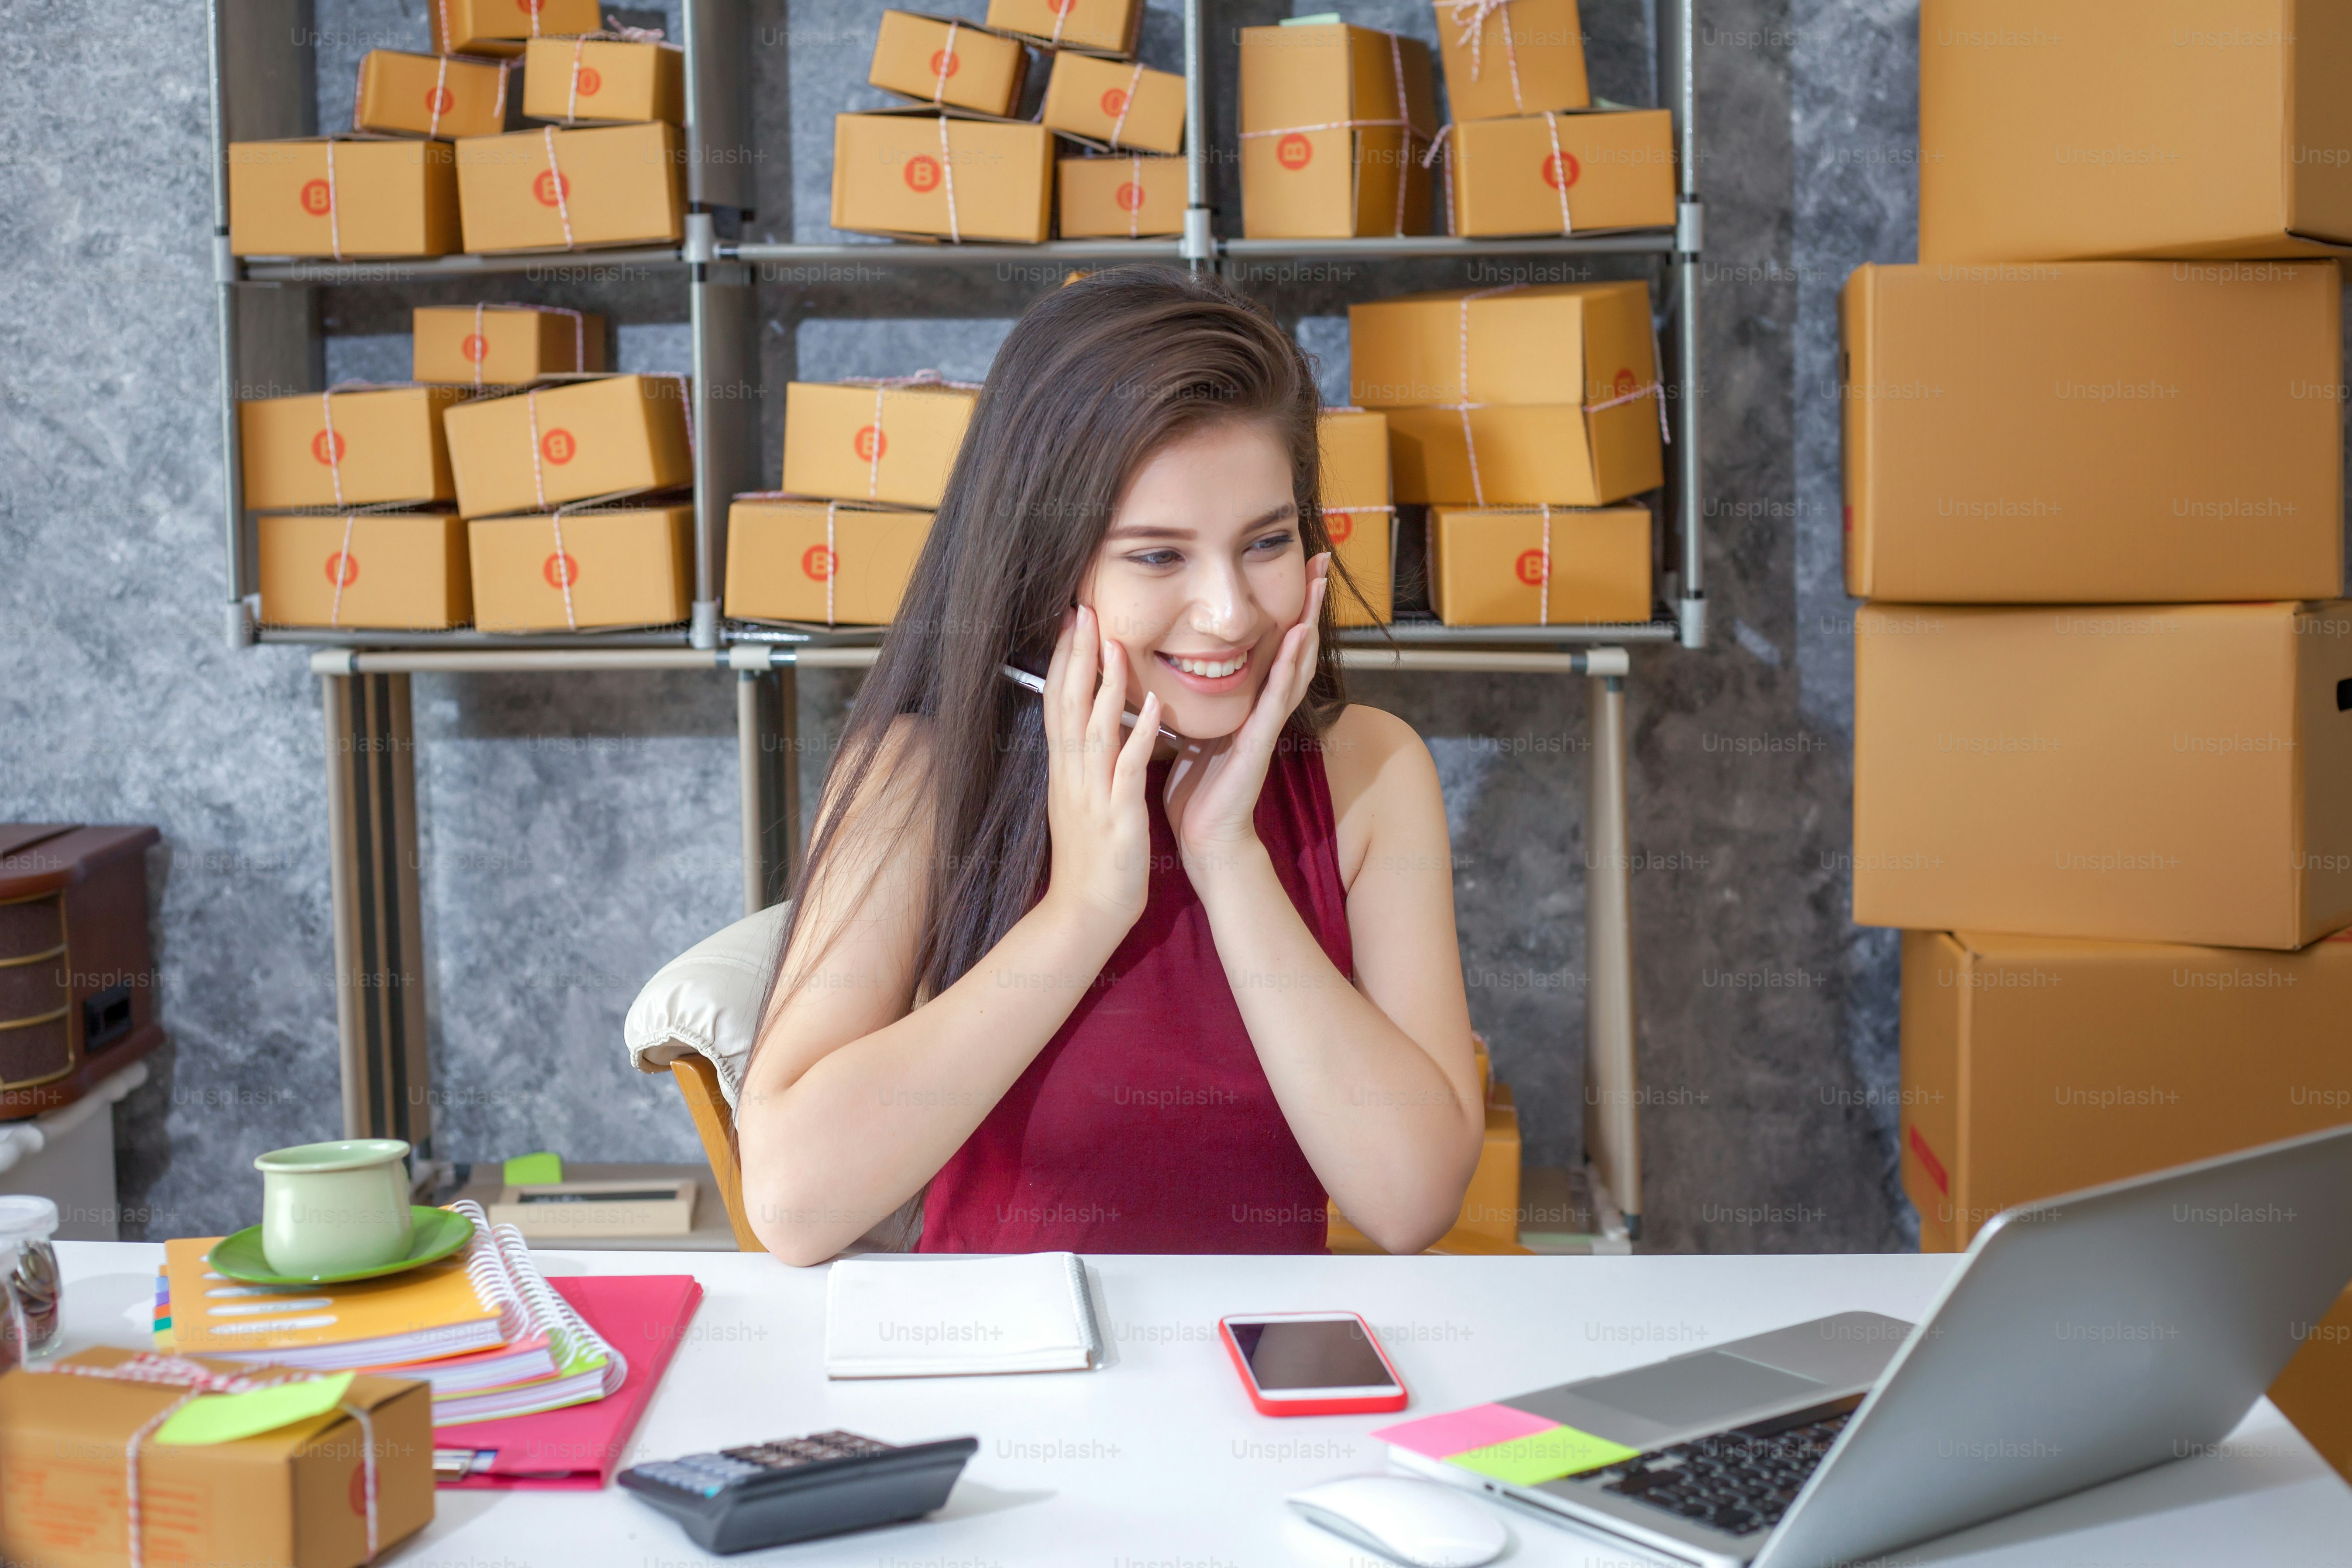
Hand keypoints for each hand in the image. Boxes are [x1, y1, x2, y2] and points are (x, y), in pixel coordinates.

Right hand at [1040, 605, 1161, 928]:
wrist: (1085, 913)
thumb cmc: (1090, 860)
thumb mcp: (1082, 802)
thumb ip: (1085, 764)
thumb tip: (1090, 728)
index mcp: (1066, 771)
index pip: (1058, 704)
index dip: (1064, 660)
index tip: (1071, 620)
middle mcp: (1073, 775)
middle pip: (1067, 704)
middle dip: (1075, 656)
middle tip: (1083, 609)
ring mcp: (1093, 794)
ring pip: (1093, 728)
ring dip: (1103, 685)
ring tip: (1113, 642)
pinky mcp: (1118, 816)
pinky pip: (1127, 769)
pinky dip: (1137, 735)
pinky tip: (1149, 706)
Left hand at [1164, 554, 1329, 878]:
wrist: (1204, 839)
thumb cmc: (1195, 788)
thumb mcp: (1192, 728)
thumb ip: (1193, 698)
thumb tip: (1173, 663)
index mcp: (1249, 703)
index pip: (1273, 645)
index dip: (1286, 607)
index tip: (1293, 566)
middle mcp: (1265, 708)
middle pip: (1295, 646)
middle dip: (1308, 603)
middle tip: (1321, 560)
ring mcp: (1267, 725)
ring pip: (1294, 665)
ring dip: (1307, 623)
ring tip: (1317, 585)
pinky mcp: (1259, 744)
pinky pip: (1277, 699)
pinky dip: (1288, 668)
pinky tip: (1297, 639)